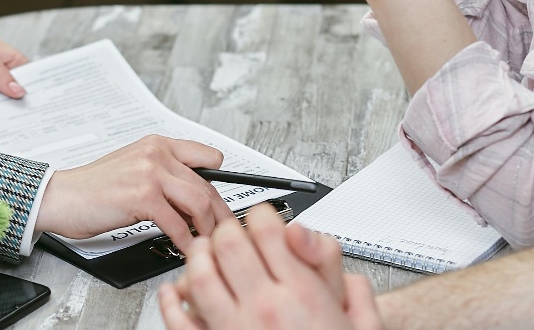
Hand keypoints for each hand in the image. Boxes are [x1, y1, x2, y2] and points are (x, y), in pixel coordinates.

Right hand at [35, 135, 234, 252]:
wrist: (61, 197)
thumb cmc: (93, 189)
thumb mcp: (134, 169)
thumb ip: (164, 176)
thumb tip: (193, 199)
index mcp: (157, 144)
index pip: (208, 157)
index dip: (220, 183)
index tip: (225, 203)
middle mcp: (157, 154)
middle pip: (207, 185)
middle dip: (221, 214)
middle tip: (226, 232)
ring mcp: (150, 173)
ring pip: (199, 202)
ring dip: (208, 229)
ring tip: (209, 245)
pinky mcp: (142, 197)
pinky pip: (177, 224)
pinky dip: (187, 242)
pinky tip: (187, 250)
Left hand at [160, 204, 382, 329]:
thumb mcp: (362, 321)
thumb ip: (346, 279)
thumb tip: (311, 241)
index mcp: (303, 294)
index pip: (267, 230)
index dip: (262, 216)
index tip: (261, 220)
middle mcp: (266, 309)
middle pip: (229, 244)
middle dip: (228, 230)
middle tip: (231, 234)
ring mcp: (236, 329)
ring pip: (201, 275)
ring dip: (199, 257)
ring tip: (204, 254)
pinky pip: (181, 322)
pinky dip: (170, 303)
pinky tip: (173, 293)